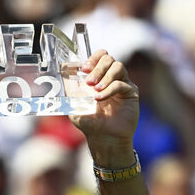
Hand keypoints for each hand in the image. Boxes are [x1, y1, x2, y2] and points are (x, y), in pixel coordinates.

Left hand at [69, 50, 138, 164]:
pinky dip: (109, 90)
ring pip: (118, 67)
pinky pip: (121, 84)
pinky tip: (99, 99)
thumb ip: (69, 87)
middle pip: (109, 59)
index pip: (101, 56)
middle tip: (89, 82)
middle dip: (97, 68)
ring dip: (105, 77)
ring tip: (95, 91)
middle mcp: (112, 77)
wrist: (103, 138)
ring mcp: (122, 84)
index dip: (93, 58)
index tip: (83, 68)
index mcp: (99, 76)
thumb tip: (63, 68)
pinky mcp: (131, 93)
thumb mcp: (74, 104)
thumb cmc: (89, 122)